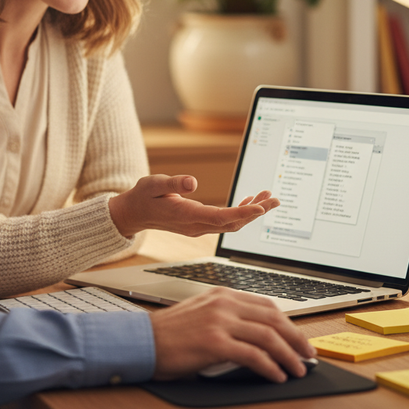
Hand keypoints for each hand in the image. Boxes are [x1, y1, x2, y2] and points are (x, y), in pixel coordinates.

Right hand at [107, 174, 278, 237]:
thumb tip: (193, 182)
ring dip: (250, 212)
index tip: (260, 208)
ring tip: (267, 198)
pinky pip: (225, 222)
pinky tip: (249, 202)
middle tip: (274, 199)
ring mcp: (199, 227)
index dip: (242, 213)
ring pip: (231, 223)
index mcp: (186, 215)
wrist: (134, 213)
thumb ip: (173, 183)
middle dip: (255, 212)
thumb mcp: (154, 183)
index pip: (220, 218)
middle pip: (232, 223)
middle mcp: (196, 225)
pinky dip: (240, 212)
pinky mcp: (200, 224)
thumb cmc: (144, 196)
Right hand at [150, 287, 315, 381]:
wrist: (143, 341)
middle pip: (273, 318)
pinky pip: (253, 355)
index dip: (288, 323)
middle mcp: (224, 303)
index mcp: (222, 294)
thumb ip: (228, 317)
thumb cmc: (170, 333)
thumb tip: (258, 335)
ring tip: (297, 369)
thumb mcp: (202, 313)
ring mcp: (220, 321)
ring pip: (268, 336)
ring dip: (288, 355)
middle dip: (296, 338)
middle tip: (308, 354)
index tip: (299, 338)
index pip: (266, 305)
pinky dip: (270, 366)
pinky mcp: (215, 342)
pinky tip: (276, 375)